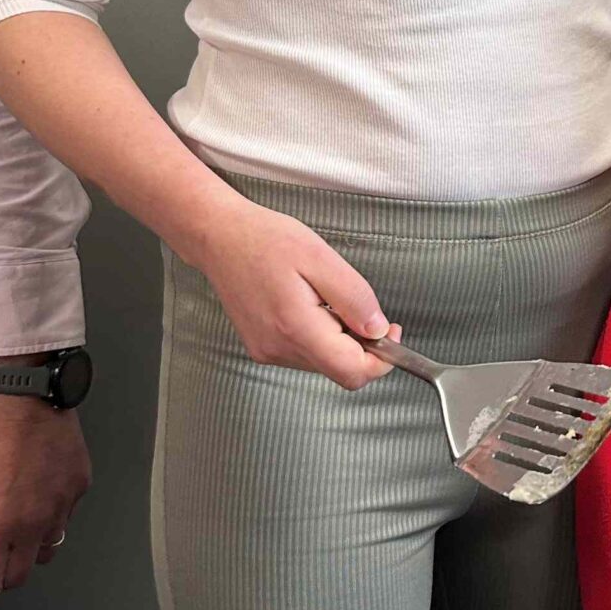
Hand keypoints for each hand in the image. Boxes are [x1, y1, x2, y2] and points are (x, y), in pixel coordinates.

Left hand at [0, 389, 90, 609]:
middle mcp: (32, 526)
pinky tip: (33, 500)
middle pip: (16, 576)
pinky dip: (44, 524)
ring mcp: (62, 507)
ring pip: (44, 552)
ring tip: (8, 536)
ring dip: (23, 556)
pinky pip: (62, 521)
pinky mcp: (80, 486)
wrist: (24, 388)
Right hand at [188, 196, 395, 390]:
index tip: (391, 332)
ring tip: (325, 298)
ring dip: (340, 339)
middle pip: (340, 370)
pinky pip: (305, 353)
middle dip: (362, 345)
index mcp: (296, 328)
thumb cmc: (266, 240)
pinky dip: (320, 336)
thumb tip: (379, 331)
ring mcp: (267, 351)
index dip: (382, 359)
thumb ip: (354, 298)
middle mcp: (279, 349)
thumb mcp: (321, 258)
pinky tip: (310, 305)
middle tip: (359, 306)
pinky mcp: (262, 347)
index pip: (352, 372)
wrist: (219, 237)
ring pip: (324, 363)